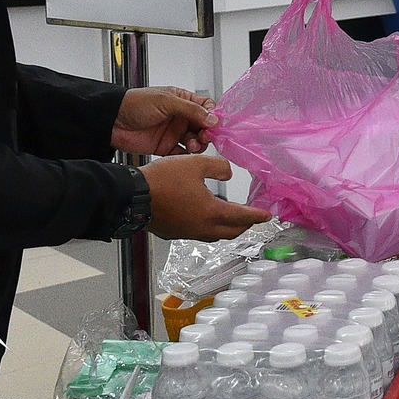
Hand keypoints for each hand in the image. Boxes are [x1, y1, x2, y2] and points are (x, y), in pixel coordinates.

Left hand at [112, 87, 216, 156]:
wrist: (112, 121)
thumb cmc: (135, 103)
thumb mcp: (166, 101)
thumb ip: (191, 110)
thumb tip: (212, 118)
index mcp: (182, 101)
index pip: (206, 108)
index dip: (213, 116)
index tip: (214, 124)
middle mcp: (180, 117)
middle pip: (204, 127)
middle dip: (208, 133)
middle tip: (204, 137)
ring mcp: (174, 133)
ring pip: (196, 141)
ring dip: (199, 144)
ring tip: (193, 145)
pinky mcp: (166, 148)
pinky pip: (183, 154)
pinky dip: (188, 157)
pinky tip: (187, 155)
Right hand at [142, 155, 269, 240]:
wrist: (131, 197)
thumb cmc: (162, 180)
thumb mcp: (195, 163)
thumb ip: (218, 167)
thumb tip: (228, 174)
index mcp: (211, 213)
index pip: (242, 217)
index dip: (257, 215)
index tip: (268, 215)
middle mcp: (201, 228)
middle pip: (231, 231)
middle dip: (245, 225)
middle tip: (252, 216)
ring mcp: (187, 233)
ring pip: (215, 235)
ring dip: (227, 227)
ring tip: (233, 217)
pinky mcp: (174, 233)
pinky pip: (199, 233)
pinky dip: (210, 227)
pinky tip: (205, 216)